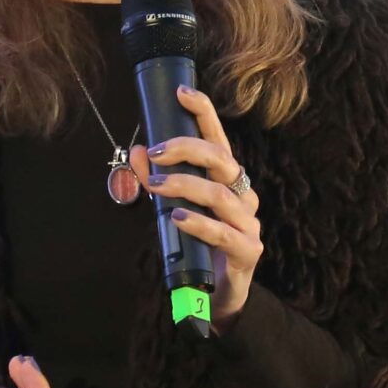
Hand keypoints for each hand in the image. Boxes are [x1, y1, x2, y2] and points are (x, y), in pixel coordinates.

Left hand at [132, 83, 262, 322]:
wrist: (217, 294)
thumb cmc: (198, 245)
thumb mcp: (175, 207)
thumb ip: (159, 180)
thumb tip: (138, 152)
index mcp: (228, 181)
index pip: (219, 140)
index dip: (204, 113)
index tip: (182, 93)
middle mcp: (243, 195)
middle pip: (222, 160)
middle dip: (187, 149)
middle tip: (156, 152)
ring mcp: (248, 223)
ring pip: (219, 194)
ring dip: (184, 185)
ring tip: (156, 186)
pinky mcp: (248, 251)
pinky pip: (223, 233)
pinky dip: (199, 223)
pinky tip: (179, 218)